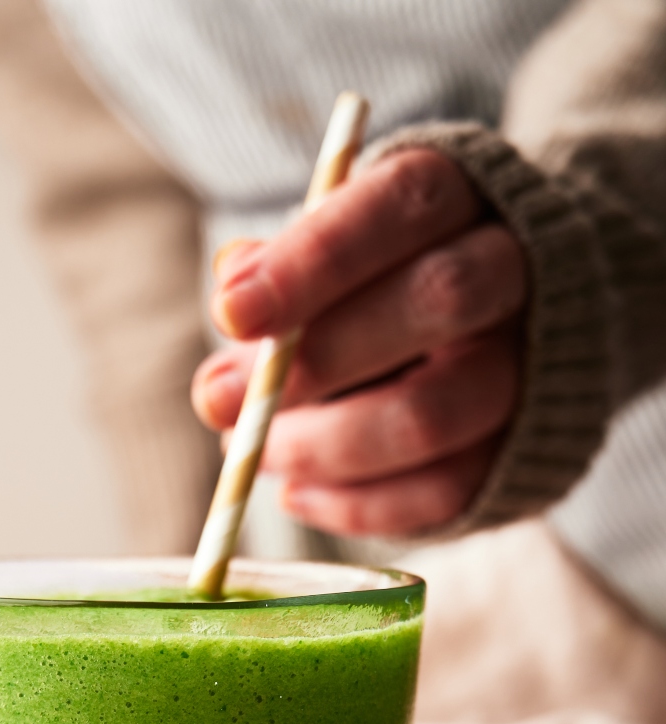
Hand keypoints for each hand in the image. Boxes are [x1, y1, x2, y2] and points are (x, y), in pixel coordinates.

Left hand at [192, 148, 526, 536]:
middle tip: (219, 400)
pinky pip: (441, 493)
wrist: (505, 330)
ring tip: (253, 454)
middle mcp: (516, 273)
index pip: (403, 205)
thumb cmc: (387, 276)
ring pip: (431, 414)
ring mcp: (528, 370)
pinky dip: (354, 505)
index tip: (230, 312)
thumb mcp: (340, 245)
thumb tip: (232, 286)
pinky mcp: (520, 454)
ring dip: (321, 446)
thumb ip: (287, 261)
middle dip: (317, 358)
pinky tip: (296, 493)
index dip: (314, 259)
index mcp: (465, 195)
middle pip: (438, 302)